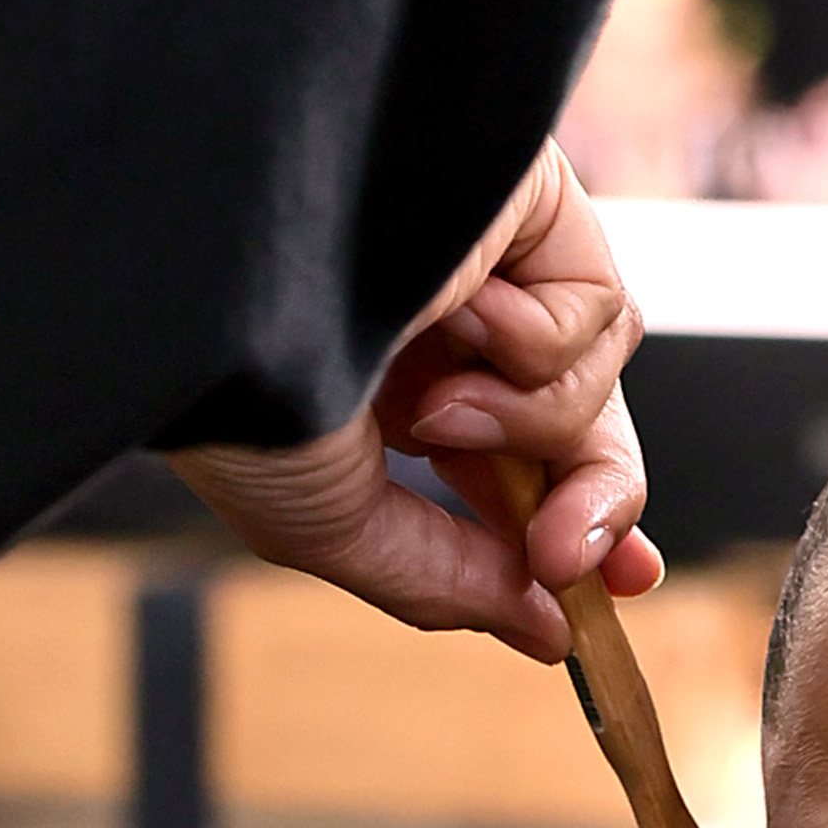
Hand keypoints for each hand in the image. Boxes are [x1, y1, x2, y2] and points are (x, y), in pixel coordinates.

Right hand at [168, 143, 663, 657]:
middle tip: (560, 558)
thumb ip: (443, 581)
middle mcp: (442, 306)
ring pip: (593, 383)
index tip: (601, 593)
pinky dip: (538, 344)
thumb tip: (547, 632)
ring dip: (526, 425)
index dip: (567, 520)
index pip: (510, 454)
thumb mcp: (331, 523)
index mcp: (384, 370)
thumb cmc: (239, 382)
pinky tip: (457, 311)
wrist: (226, 260)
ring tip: (433, 407)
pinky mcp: (533, 196)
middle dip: (591, 504)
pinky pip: (600, 310)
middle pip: (578, 427)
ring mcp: (491, 247)